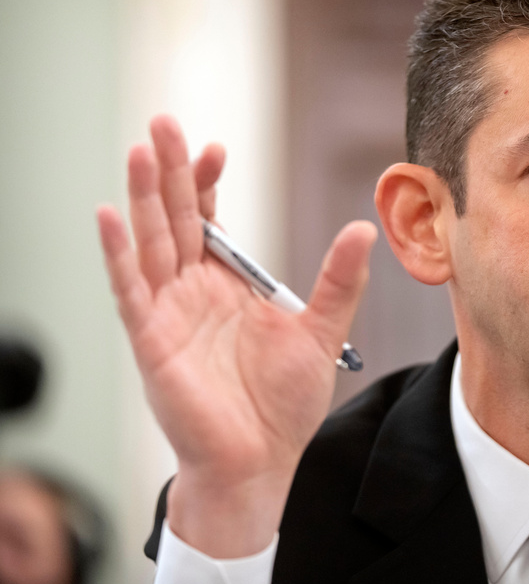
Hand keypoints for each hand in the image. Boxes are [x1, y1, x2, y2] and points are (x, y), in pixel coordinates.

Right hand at [96, 115, 375, 556]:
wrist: (258, 460)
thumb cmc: (283, 404)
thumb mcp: (320, 332)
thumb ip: (338, 281)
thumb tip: (363, 229)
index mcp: (228, 285)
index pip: (212, 222)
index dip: (209, 183)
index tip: (215, 146)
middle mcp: (193, 292)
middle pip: (177, 219)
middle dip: (171, 172)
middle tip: (163, 122)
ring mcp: (168, 313)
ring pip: (151, 242)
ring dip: (145, 197)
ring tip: (140, 150)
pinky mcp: (151, 340)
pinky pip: (130, 289)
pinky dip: (118, 253)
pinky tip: (111, 214)